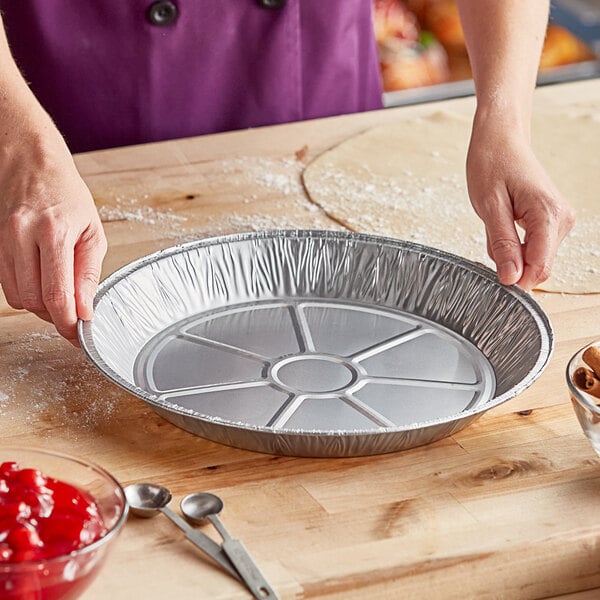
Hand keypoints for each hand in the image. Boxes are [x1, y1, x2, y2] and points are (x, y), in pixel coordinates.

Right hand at [0, 134, 106, 345]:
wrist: (31, 163)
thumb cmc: (67, 194)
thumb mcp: (93, 232)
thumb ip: (89, 273)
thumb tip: (85, 309)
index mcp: (54, 232)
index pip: (57, 293)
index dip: (68, 323)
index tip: (79, 334)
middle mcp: (23, 236)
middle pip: (35, 300)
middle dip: (57, 317)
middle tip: (74, 318)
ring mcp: (4, 240)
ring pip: (18, 297)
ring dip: (41, 308)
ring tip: (60, 300)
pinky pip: (7, 285)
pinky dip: (27, 295)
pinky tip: (43, 287)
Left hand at [466, 115, 574, 289]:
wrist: (501, 139)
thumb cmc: (492, 164)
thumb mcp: (489, 207)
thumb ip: (502, 244)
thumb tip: (511, 278)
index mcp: (548, 215)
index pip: (539, 267)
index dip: (515, 280)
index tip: (493, 276)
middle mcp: (562, 219)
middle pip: (539, 266)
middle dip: (511, 264)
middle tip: (489, 239)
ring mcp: (560, 220)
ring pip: (535, 259)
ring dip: (510, 253)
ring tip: (495, 225)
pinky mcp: (552, 221)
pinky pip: (533, 248)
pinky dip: (514, 244)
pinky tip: (503, 225)